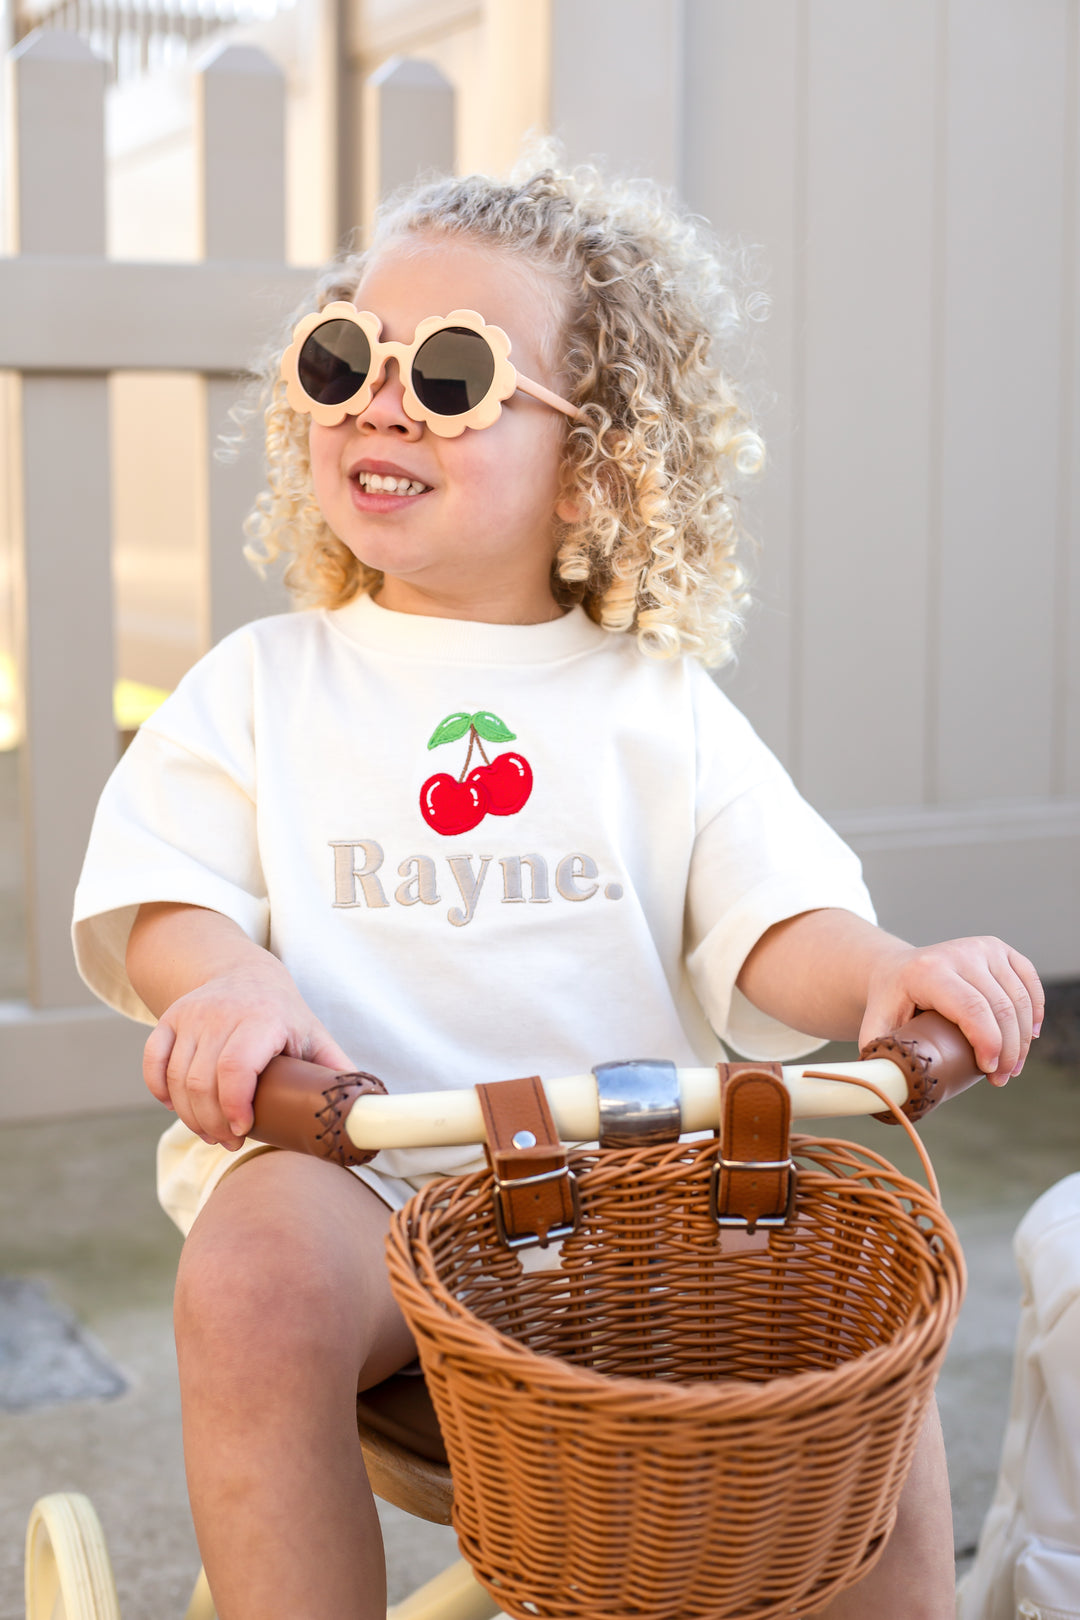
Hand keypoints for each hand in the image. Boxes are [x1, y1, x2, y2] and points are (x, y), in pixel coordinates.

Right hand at [142, 955, 353, 1149]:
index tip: (243, 1130)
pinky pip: (153, 1063)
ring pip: (177, 1078)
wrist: (245, 973)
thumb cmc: (284, 1016)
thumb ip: (336, 1071)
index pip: (237, 1067)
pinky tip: (177, 1107)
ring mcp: (192, 1015)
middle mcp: (222, 1014)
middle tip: (229, 1141)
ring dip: (190, 1115)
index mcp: (264, 1019)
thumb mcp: (314, 1037)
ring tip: (211, 1132)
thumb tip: (365, 1114)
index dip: (235, 1106)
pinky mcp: (170, 1020)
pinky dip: (159, 1091)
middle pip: (203, 1081)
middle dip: (213, 1122)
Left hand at [859, 936, 1043, 1085]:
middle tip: (1001, 1079)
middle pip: (1001, 1007)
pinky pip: (1030, 981)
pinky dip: (1035, 1011)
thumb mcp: (874, 1030)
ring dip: (1023, 1038)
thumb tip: (889, 1095)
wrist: (895, 970)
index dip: (989, 1044)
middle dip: (1008, 1050)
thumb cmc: (888, 1007)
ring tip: (1011, 1067)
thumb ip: (876, 1061)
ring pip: (1019, 998)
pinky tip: (1031, 1036)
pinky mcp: (998, 948)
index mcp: (927, 971)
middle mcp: (957, 953)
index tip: (988, 1072)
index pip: (972, 1009)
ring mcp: (981, 947)